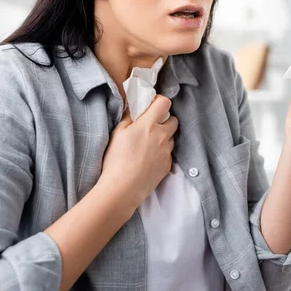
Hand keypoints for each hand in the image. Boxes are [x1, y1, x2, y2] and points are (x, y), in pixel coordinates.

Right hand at [98, 94, 177, 208]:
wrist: (123, 189)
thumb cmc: (116, 159)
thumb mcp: (117, 133)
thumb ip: (128, 117)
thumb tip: (134, 108)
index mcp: (149, 124)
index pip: (165, 103)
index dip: (159, 102)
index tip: (152, 106)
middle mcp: (162, 136)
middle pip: (173, 120)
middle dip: (165, 120)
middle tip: (151, 126)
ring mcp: (167, 152)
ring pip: (172, 138)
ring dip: (164, 137)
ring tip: (149, 145)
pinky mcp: (168, 165)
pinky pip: (168, 153)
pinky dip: (162, 153)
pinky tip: (149, 159)